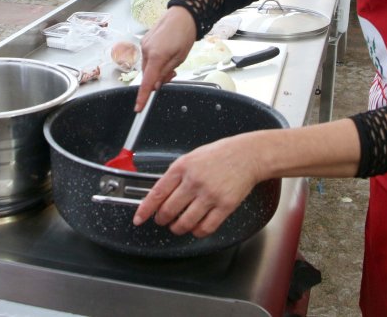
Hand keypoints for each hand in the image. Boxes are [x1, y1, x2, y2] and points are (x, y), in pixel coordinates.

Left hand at [133, 133, 262, 236]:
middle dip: (162, 219)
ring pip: (185, 222)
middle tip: (162, 220)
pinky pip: (206, 227)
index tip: (139, 218)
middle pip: (169, 210)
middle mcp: (194, 181)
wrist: (247, 155)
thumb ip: (176, 175)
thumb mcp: (191, 157)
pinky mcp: (225, 205)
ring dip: (177, 228)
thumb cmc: (220, 154)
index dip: (145, 209)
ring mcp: (210, 195)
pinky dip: (197, 232)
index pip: (157, 193)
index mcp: (182, 167)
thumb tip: (161, 194)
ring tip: (177, 226)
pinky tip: (196, 228)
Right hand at [135, 6, 195, 109]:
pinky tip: (166, 54)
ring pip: (147, 66)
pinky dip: (154, 61)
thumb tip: (156, 84)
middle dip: (157, 79)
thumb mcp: (180, 58)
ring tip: (171, 61)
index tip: (139, 108)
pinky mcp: (144, 41)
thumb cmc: (184, 34)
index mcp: (156, 56)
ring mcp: (144, 45)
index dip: (143, 96)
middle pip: (148, 74)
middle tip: (172, 74)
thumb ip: (166, 72)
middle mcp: (146, 50)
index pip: (147, 81)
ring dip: (156, 69)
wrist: (182, 15)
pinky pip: (147, 57)